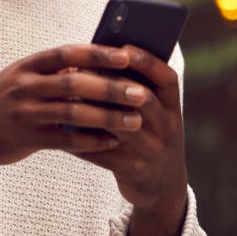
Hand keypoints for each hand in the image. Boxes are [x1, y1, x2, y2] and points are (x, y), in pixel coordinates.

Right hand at [0, 44, 154, 186]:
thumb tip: (96, 64)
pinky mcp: (25, 138)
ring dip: (108, 117)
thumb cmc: (2, 100)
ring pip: (73, 113)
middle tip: (140, 93)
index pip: (67, 52)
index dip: (98, 53)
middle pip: (75, 82)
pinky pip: (65, 140)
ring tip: (135, 120)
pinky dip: (91, 141)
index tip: (127, 54)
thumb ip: (54, 72)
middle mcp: (25, 85)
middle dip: (111, 87)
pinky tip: (112, 143)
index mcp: (28, 65)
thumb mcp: (21, 77)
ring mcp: (24, 112)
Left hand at [78, 44, 188, 235]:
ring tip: (68, 95)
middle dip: (113, 81)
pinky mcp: (132, 169)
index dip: (147, 61)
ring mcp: (151, 151)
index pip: (167, 79)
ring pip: (120, 124)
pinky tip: (63, 128)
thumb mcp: (157, 116)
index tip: (124, 47)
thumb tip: (100, 57)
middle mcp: (167, 128)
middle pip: (142, 98)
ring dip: (92, 108)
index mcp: (173, 109)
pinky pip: (103, 151)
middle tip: (84, 68)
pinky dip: (81, 138)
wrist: (162, 188)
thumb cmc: (150, 138)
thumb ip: (138, 91)